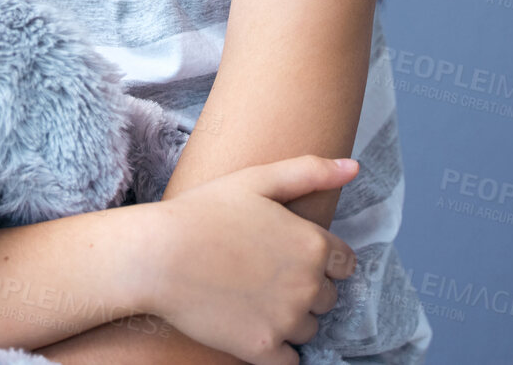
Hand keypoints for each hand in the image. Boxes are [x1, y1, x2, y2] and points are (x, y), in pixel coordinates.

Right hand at [146, 155, 358, 364]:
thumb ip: (310, 172)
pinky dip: (275, 349)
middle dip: (304, 289)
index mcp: (313, 245)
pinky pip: (288, 360)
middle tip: (262, 274)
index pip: (344, 264)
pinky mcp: (262, 348)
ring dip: (289, 319)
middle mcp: (308, 285)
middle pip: (327, 298)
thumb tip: (354, 167)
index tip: (287, 255)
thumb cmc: (203, 212)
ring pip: (308, 328)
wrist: (157, 256)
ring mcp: (286, 320)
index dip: (319, 259)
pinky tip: (250, 326)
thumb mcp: (256, 179)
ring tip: (250, 298)